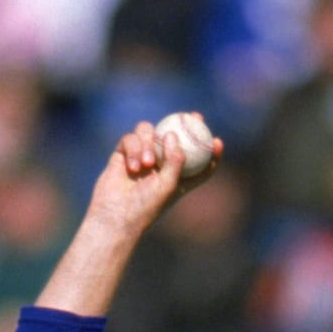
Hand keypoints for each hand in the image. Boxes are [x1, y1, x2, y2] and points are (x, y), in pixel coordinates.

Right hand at [91, 119, 222, 231]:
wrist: (115, 215)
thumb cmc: (146, 206)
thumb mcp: (168, 186)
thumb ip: (175, 160)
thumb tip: (173, 134)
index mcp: (177, 178)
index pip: (197, 163)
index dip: (208, 152)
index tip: (217, 141)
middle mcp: (160, 166)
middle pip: (175, 138)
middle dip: (185, 125)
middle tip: (192, 116)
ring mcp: (141, 157)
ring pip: (150, 133)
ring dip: (150, 143)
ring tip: (148, 164)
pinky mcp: (123, 153)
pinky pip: (130, 139)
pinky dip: (133, 149)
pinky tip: (133, 167)